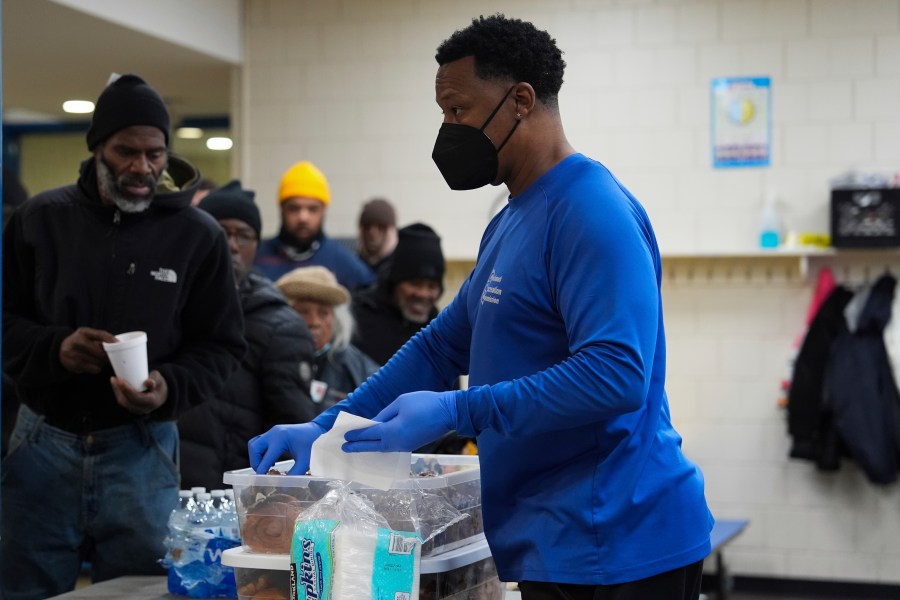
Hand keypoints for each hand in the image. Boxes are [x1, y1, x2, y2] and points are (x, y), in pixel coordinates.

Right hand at [59, 327, 117, 373]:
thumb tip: (118, 345)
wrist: (59, 350)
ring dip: (102, 362)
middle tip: (110, 356)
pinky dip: (97, 368)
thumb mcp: (88, 336)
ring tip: (99, 360)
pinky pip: (93, 369)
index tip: (118, 344)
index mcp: (83, 332)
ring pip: (98, 361)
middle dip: (107, 355)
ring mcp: (72, 353)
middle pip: (100, 351)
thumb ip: (101, 339)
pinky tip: (93, 365)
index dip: (110, 339)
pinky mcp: (72, 364)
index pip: (100, 334)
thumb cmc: (81, 342)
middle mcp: (76, 341)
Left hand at [110, 370, 166, 415]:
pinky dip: (118, 393)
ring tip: (113, 380)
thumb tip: (148, 382)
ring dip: (116, 391)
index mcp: (152, 402)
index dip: (128, 390)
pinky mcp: (132, 408)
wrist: (161, 395)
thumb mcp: (160, 380)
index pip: (137, 398)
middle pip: (127, 401)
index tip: (121, 380)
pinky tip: (115, 385)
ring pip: (123, 402)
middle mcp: (144, 409)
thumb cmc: (159, 385)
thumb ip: (155, 379)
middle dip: (119, 390)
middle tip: (114, 378)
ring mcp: (137, 410)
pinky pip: (123, 402)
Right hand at [249, 422, 326, 474]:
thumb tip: (284, 487)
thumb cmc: (313, 444)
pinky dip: (261, 452)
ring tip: (266, 467)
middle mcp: (274, 433)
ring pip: (255, 444)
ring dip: (257, 456)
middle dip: (256, 462)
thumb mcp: (305, 461)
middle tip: (262, 473)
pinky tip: (271, 460)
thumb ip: (295, 474)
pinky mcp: (274, 432)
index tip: (260, 480)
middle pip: (254, 448)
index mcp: (281, 439)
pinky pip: (261, 442)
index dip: (262, 470)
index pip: (266, 457)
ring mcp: (273, 431)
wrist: (318, 430)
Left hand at [342, 391, 457, 452]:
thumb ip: (384, 414)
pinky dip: (380, 445)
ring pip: (382, 448)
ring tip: (357, 446)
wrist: (449, 412)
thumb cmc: (424, 403)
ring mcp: (404, 446)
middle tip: (344, 448)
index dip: (355, 435)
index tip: (344, 436)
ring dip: (369, 447)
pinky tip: (375, 443)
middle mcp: (396, 442)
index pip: (368, 434)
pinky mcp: (411, 445)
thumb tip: (373, 423)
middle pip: (372, 446)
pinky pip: (391, 447)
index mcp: (392, 431)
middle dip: (357, 446)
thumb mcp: (400, 403)